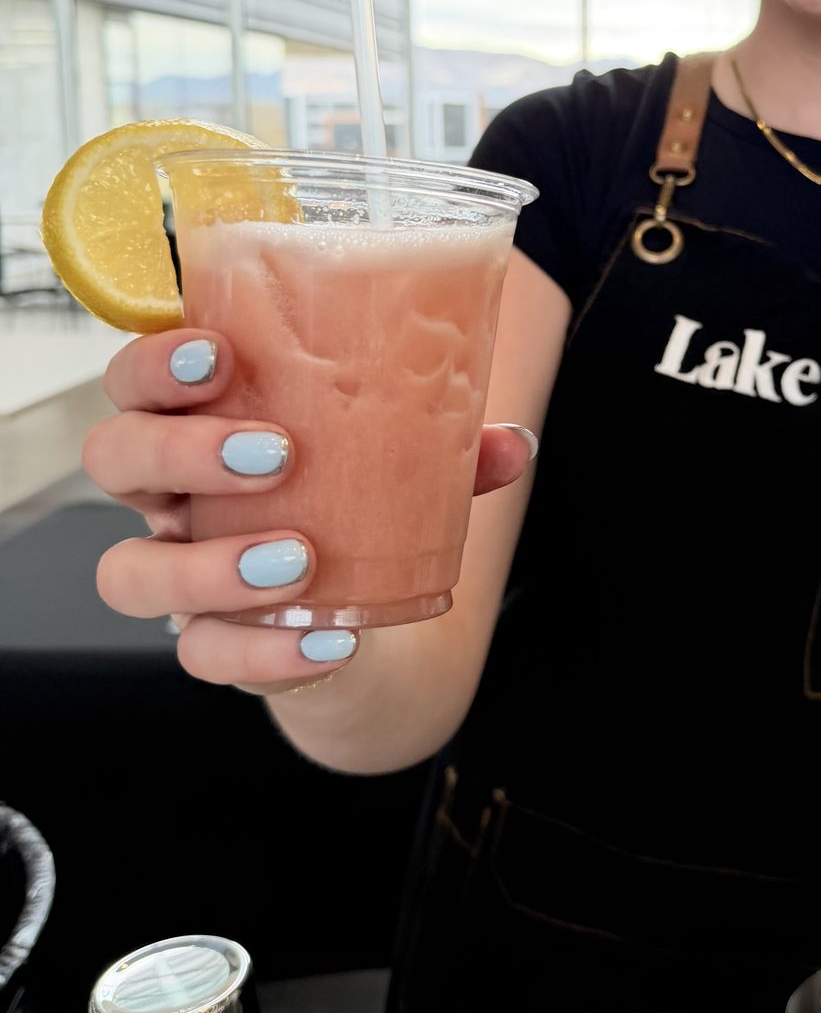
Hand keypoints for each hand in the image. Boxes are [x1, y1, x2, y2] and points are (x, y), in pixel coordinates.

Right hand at [84, 328, 537, 691]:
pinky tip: (327, 641)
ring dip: (206, 564)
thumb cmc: (353, 504)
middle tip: (274, 452)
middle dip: (181, 448)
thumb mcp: (398, 466)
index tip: (219, 356)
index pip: (135, 379)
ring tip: (296, 559)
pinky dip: (265, 652)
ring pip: (128, 572)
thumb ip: (451, 450)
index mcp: (199, 425)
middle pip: (114, 459)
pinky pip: (204, 656)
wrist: (358, 615)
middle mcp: (168, 497)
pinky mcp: (208, 643)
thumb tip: (515, 442)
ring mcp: (177, 573)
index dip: (157, 364)